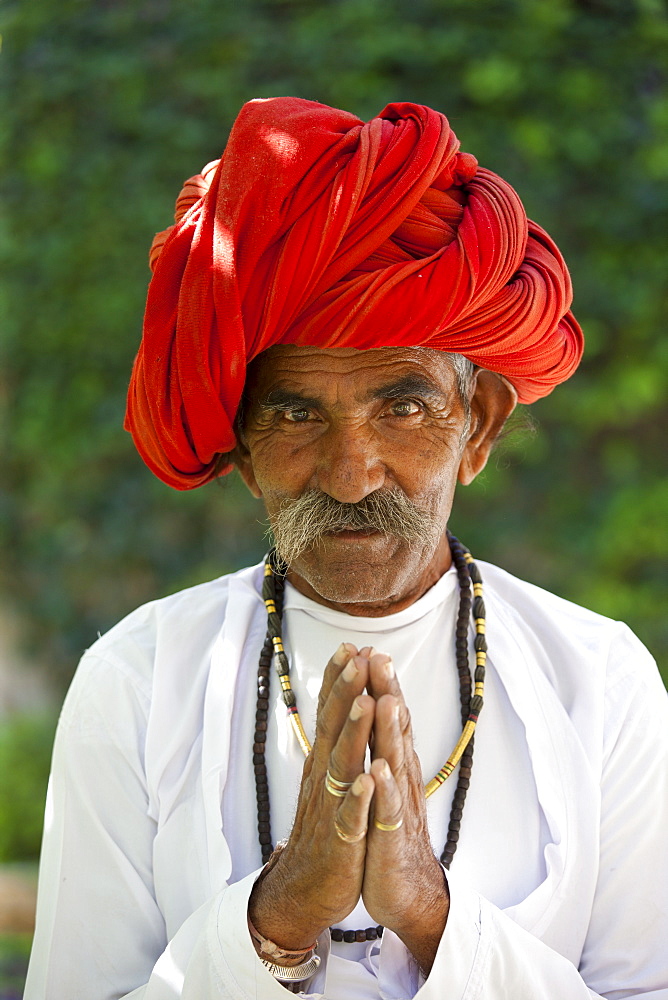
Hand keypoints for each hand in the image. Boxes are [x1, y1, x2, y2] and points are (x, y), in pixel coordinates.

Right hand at [248, 643, 376, 950]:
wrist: (306, 889)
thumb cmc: (324, 827)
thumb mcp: (326, 779)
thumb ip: (332, 741)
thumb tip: (340, 699)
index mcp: (324, 763)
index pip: (329, 714)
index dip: (338, 682)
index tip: (349, 645)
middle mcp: (324, 779)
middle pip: (333, 729)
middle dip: (345, 693)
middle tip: (355, 657)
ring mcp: (331, 809)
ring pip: (342, 766)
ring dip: (353, 734)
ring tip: (365, 702)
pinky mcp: (342, 843)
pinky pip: (350, 819)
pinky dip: (358, 799)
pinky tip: (368, 780)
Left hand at [361, 653, 448, 973]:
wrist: (406, 889)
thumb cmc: (388, 829)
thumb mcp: (383, 782)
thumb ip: (382, 744)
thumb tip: (377, 703)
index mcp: (392, 763)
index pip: (386, 717)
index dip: (378, 684)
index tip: (366, 648)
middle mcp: (399, 778)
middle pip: (393, 730)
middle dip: (386, 693)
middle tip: (380, 657)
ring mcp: (397, 806)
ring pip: (394, 762)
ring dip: (388, 732)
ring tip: (383, 700)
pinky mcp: (391, 838)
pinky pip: (387, 811)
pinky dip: (383, 790)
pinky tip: (377, 771)